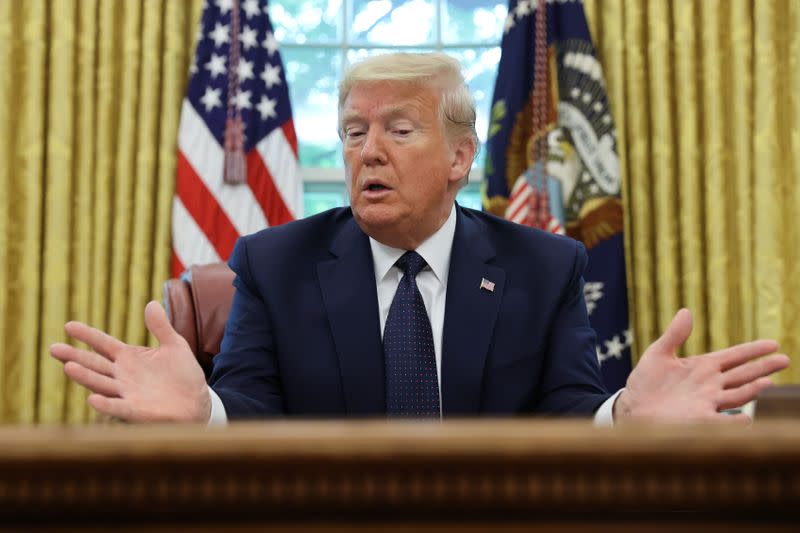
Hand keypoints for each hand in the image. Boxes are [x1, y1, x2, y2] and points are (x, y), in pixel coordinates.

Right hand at [50, 301, 210, 422]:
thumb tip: (151, 303)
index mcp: (129, 357)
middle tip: (54, 348)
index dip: (87, 335)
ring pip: (101, 384)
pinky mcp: (136, 410)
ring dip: (85, 377)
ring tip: (69, 367)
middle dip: (74, 356)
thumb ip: (161, 327)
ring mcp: (127, 393)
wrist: (197, 401)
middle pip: (94, 364)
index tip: (69, 325)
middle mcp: (122, 375)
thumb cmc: (183, 373)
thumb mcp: (174, 345)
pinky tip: (92, 399)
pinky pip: (118, 407)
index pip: (103, 344)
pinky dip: (106, 404)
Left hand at [614, 309, 789, 422]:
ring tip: (768, 382)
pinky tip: (747, 420)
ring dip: (752, 390)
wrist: (633, 408)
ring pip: (737, 395)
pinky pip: (721, 422)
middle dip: (763, 367)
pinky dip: (734, 422)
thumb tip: (686, 311)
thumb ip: (674, 335)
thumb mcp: (658, 354)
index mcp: (702, 367)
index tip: (774, 344)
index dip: (753, 350)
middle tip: (785, 359)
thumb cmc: (645, 383)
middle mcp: (710, 385)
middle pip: (743, 374)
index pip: (734, 356)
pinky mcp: (698, 420)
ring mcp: (707, 403)